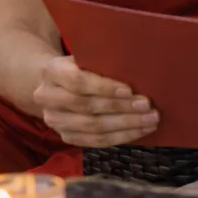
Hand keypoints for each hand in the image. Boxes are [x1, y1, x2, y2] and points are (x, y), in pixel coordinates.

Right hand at [33, 56, 158, 147]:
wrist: (57, 83)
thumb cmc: (82, 65)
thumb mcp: (87, 56)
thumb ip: (102, 61)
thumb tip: (138, 69)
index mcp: (52, 72)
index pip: (77, 82)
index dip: (103, 87)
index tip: (129, 90)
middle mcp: (47, 98)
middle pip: (86, 107)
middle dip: (120, 108)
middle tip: (147, 106)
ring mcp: (54, 121)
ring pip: (92, 128)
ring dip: (125, 125)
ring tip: (150, 120)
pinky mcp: (65, 136)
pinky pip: (94, 142)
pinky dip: (119, 137)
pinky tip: (139, 131)